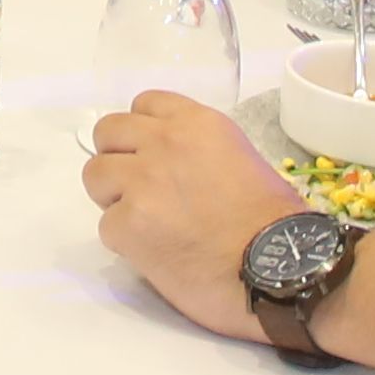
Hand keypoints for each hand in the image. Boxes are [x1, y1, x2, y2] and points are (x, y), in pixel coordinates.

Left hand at [83, 89, 303, 340]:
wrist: (279, 269)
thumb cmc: (274, 223)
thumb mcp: (243, 159)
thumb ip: (199, 152)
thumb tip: (177, 170)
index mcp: (196, 124)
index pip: (143, 104)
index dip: (143, 132)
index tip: (153, 155)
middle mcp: (163, 143)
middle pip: (107, 132)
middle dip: (118, 159)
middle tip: (140, 190)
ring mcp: (141, 182)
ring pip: (94, 175)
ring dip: (113, 198)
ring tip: (146, 223)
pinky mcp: (127, 224)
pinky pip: (106, 225)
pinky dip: (125, 241)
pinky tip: (156, 252)